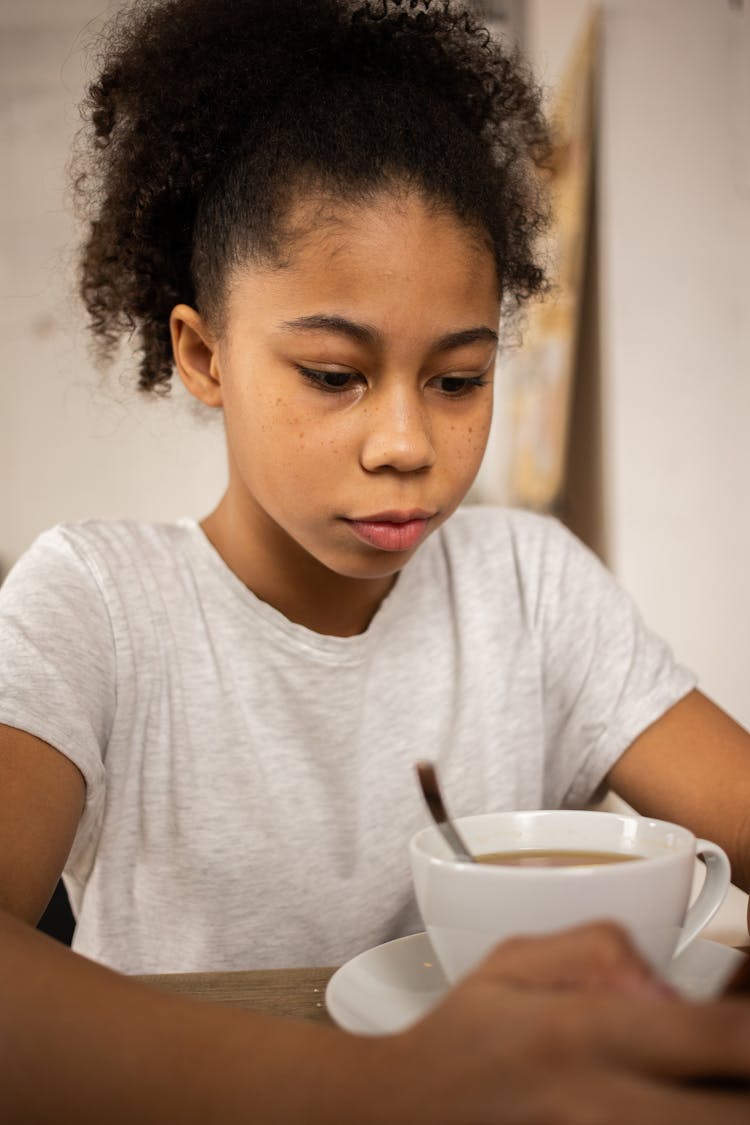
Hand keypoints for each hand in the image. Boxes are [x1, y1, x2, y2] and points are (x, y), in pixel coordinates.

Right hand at [371, 923, 749, 1123]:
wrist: (410, 1111)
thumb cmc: (466, 1035)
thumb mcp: (513, 960)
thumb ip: (598, 952)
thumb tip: (670, 986)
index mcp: (581, 1033)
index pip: (711, 1035)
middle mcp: (602, 1104)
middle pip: (726, 1114)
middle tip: (740, 1056)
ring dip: (721, 1102)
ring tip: (711, 1073)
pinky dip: (688, 1115)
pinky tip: (684, 1091)